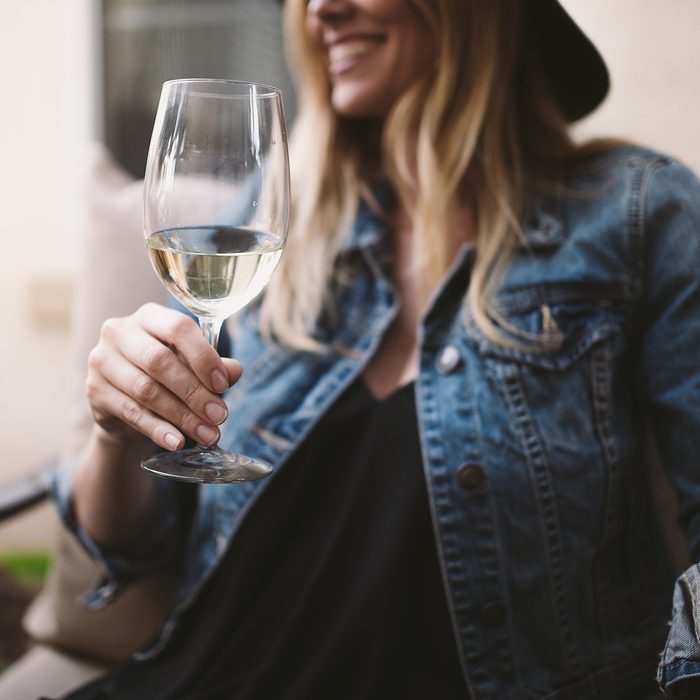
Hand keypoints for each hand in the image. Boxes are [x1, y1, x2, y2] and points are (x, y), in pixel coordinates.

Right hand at [86, 303, 240, 451]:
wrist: (126, 405)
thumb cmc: (166, 375)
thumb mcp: (192, 366)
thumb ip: (214, 366)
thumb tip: (234, 371)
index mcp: (150, 316)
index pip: (178, 327)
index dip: (203, 356)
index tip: (222, 385)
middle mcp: (120, 331)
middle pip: (159, 361)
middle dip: (194, 392)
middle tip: (220, 416)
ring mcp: (102, 360)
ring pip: (146, 390)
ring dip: (181, 415)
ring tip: (207, 434)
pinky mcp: (94, 390)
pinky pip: (131, 412)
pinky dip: (158, 429)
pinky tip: (178, 442)